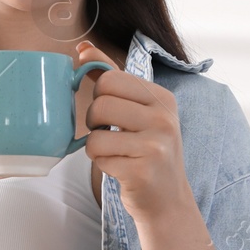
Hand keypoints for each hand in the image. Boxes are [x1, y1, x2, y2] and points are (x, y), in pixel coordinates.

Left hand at [75, 40, 194, 221]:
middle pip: (100, 103)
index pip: (109, 78)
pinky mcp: (142, 170)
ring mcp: (155, 145)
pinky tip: (120, 168)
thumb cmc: (147, 152)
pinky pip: (99, 157)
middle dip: (93, 121)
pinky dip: (102, 163)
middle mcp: (163, 118)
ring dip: (95, 146)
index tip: (109, 111)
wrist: (167, 200)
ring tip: (115, 152)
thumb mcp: (140, 112)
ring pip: (95, 134)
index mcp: (162, 98)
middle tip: (108, 133)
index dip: (99, 95)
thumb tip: (83, 49)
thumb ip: (112, 79)